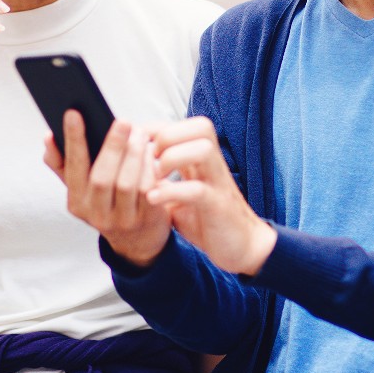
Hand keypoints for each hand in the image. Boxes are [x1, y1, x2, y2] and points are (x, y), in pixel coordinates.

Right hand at [43, 112, 170, 267]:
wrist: (137, 239)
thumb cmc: (105, 201)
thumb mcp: (81, 187)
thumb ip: (62, 163)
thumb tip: (48, 137)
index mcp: (75, 202)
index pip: (72, 168)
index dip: (72, 141)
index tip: (73, 113)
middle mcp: (95, 214)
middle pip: (102, 178)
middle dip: (112, 146)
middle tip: (123, 121)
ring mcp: (121, 220)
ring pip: (127, 183)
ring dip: (134, 154)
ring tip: (139, 133)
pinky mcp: (146, 220)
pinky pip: (148, 190)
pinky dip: (149, 167)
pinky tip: (150, 150)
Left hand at [146, 117, 275, 276]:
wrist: (240, 247)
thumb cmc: (208, 220)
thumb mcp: (179, 196)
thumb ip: (161, 182)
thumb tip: (132, 171)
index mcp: (202, 160)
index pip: (184, 125)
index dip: (155, 128)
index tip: (134, 144)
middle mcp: (213, 165)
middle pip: (200, 127)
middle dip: (167, 137)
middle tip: (149, 160)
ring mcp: (218, 183)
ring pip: (203, 149)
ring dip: (173, 158)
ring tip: (156, 177)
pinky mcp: (219, 206)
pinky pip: (198, 190)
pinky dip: (172, 192)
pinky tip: (154, 199)